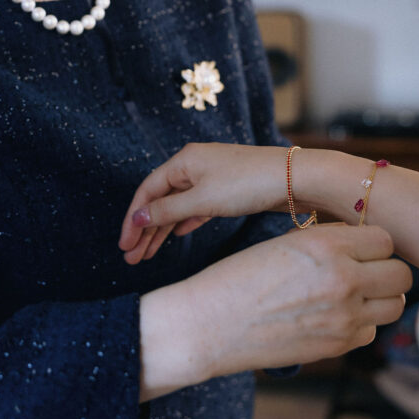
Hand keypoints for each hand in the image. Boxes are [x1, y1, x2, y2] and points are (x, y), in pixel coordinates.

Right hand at [119, 142, 286, 263]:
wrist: (295, 178)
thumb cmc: (248, 184)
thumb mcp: (202, 200)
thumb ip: (167, 211)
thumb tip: (136, 217)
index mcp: (183, 161)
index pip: (147, 191)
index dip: (133, 219)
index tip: (124, 244)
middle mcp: (194, 166)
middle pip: (160, 200)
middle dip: (144, 229)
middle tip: (131, 258)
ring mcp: (211, 177)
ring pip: (178, 206)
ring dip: (162, 231)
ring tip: (147, 256)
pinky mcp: (227, 190)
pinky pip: (196, 207)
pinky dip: (184, 222)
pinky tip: (176, 236)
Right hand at [178, 223, 411, 378]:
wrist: (208, 324)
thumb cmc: (237, 278)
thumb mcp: (283, 244)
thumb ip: (326, 244)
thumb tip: (357, 246)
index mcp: (324, 245)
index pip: (384, 239)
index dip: (372, 244)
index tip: (358, 247)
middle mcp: (341, 279)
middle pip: (400, 274)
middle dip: (384, 270)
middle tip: (362, 270)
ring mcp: (343, 317)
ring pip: (394, 305)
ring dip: (378, 298)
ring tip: (350, 293)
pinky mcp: (337, 346)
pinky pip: (371, 331)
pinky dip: (359, 323)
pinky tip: (331, 314)